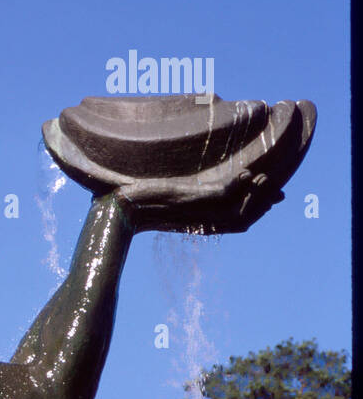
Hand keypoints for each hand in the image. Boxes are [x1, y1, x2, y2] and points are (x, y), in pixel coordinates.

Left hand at [112, 166, 284, 233]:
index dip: (259, 209)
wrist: (120, 207)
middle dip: (264, 203)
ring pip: (239, 209)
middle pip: (245, 219)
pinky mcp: (189, 200)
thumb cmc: (141, 203)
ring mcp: (197, 212)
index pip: (240, 222)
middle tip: (278, 190)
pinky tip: (246, 174)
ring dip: (257, 193)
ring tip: (266, 177)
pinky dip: (238, 185)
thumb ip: (192, 197)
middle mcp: (202, 222)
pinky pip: (222, 195)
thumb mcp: (173, 200)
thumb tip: (207, 189)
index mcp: (201, 224)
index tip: (276, 197)